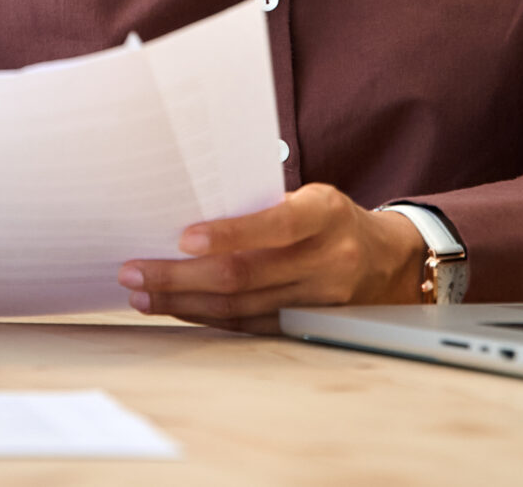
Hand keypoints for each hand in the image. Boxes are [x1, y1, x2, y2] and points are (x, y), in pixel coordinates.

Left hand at [117, 183, 425, 331]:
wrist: (388, 260)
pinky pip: (249, 325)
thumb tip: (186, 213)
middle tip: (134, 272)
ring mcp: (319, 300)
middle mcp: (327, 259)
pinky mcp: (306, 326)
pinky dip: (207, 317)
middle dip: (181, 276)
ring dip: (184, 302)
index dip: (228, 234)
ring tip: (143, 294)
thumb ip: (261, 205)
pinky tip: (177, 307)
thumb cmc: (330, 218)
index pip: (275, 225)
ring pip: (240, 308)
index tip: (182, 238)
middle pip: (244, 276)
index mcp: (325, 213)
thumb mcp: (309, 196)